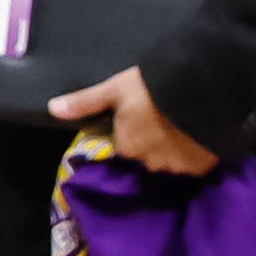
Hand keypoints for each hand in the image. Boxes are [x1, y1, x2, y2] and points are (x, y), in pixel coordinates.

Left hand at [50, 63, 219, 174]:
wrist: (204, 91)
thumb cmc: (154, 87)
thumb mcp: (116, 89)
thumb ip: (86, 102)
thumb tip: (52, 109)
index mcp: (127, 146)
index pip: (125, 144)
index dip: (133, 129)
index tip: (144, 114)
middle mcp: (150, 163)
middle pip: (148, 155)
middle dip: (154, 141)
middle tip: (166, 117)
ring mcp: (178, 168)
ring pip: (171, 161)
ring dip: (174, 148)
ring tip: (185, 125)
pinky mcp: (203, 167)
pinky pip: (195, 164)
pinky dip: (195, 153)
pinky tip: (200, 134)